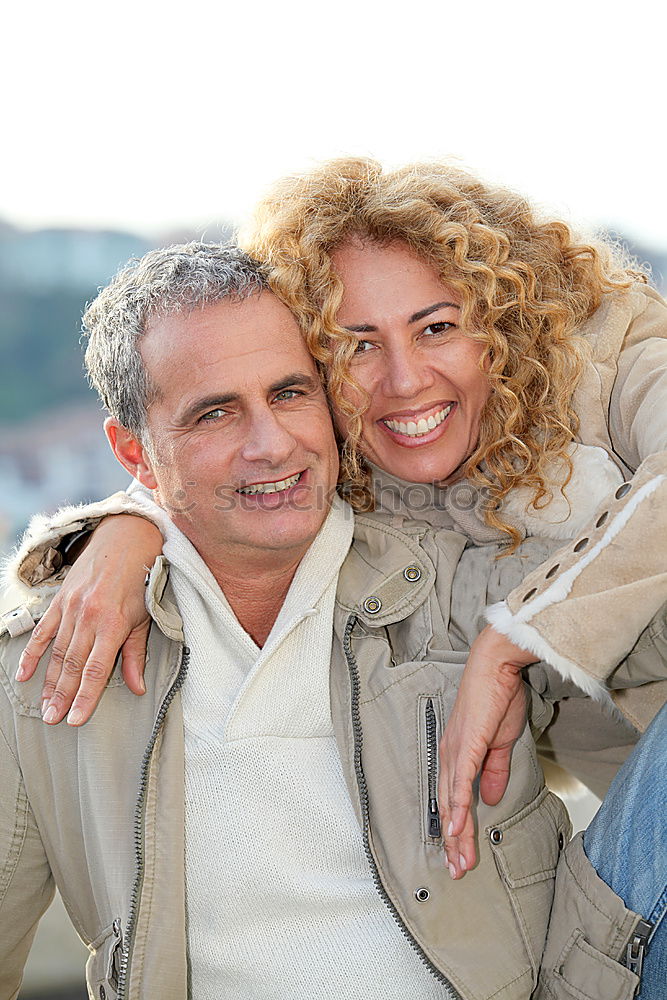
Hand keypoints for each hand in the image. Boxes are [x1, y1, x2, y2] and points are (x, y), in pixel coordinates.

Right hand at [15, 514, 163, 725]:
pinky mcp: (61, 601)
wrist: (127, 538)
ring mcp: (71, 608)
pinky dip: (33, 653)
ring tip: (44, 706)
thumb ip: (136, 655)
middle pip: (72, 665)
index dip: (85, 698)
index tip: (75, 719)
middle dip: (62, 696)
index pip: (96, 670)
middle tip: (52, 719)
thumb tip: (137, 688)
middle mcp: (89, 617)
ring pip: (57, 652)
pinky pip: (43, 631)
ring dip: (49, 681)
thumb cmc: (142, 580)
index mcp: (113, 624)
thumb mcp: (146, 617)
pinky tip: (24, 674)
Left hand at [439, 625, 537, 878]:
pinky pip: (461, 781)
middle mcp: (449, 755)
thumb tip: (490, 799)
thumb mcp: (499, 742)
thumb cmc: (497, 697)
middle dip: (453, 842)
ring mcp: (455, 750)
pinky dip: (459, 806)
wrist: (497, 667)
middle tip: (458, 871)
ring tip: (461, 861)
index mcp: (456, 754)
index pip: (453, 799)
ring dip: (456, 834)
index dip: (456, 829)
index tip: (461, 856)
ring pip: (452, 801)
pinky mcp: (466, 744)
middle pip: (448, 807)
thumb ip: (494, 771)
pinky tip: (459, 827)